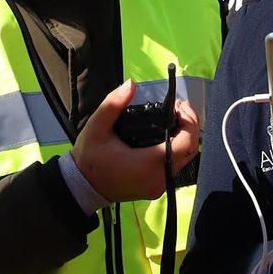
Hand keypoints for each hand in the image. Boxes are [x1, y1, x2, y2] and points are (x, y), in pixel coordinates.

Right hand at [70, 81, 199, 202]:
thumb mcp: (97, 127)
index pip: (185, 143)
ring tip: (174, 118)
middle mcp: (158, 178)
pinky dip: (177, 149)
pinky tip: (167, 134)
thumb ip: (114, 104)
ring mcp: (159, 186)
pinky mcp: (156, 189)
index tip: (179, 105)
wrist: (82, 186)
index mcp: (148, 163)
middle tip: (179, 108)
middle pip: (191, 151)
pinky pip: (175, 167)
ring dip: (185, 138)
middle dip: (189, 126)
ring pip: (185, 160)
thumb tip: (131, 84)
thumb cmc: (89, 158)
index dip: (188, 122)